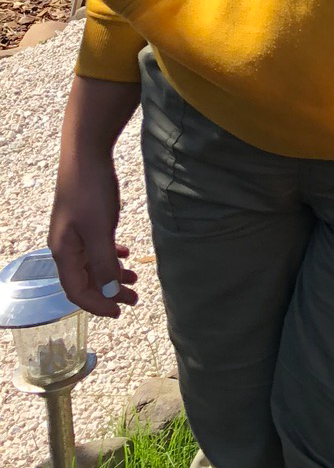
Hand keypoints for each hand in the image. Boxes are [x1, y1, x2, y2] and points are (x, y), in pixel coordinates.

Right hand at [49, 152, 138, 317]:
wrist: (86, 154)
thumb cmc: (90, 192)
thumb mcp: (99, 230)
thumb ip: (104, 263)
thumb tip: (109, 291)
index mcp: (64, 252)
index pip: (77, 290)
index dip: (97, 305)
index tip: (119, 313)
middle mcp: (66, 246)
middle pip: (86, 280)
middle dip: (109, 292)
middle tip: (135, 299)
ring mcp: (76, 233)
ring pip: (94, 264)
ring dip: (113, 274)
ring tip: (136, 279)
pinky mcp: (86, 220)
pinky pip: (97, 247)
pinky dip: (111, 256)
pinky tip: (125, 255)